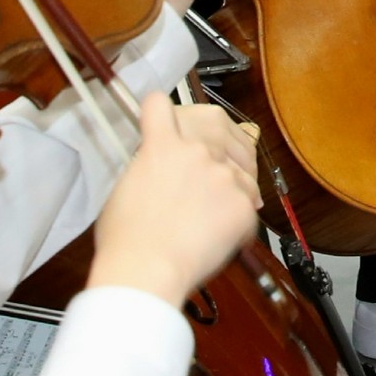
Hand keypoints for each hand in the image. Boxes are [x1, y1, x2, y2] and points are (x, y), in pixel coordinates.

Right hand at [87, 92, 263, 306]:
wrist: (147, 270)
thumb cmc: (128, 240)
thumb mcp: (126, 186)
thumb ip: (148, 163)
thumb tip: (159, 164)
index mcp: (161, 144)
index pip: (162, 105)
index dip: (163, 111)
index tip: (167, 119)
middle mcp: (196, 150)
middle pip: (215, 125)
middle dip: (216, 140)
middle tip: (214, 163)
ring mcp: (223, 174)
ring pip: (239, 166)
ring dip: (231, 181)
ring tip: (213, 210)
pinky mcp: (244, 201)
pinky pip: (250, 199)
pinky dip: (240, 213)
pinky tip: (221, 229)